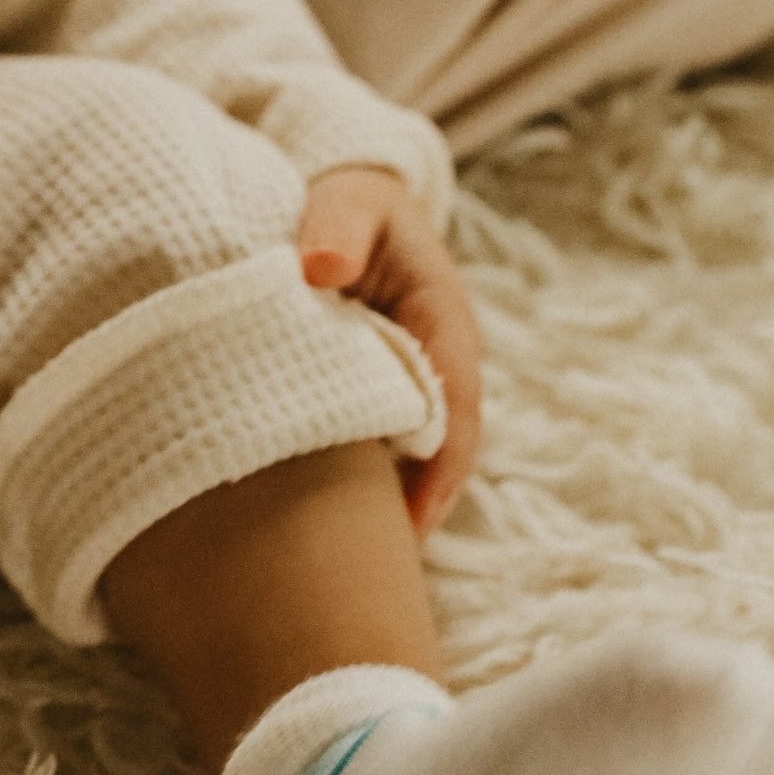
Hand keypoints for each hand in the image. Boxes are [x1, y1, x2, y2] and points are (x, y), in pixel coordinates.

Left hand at [299, 164, 483, 536]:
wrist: (346, 203)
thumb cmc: (349, 203)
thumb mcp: (348, 201)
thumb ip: (337, 227)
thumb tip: (319, 266)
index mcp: (441, 318)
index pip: (454, 405)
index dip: (440, 467)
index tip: (414, 521)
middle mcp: (438, 362)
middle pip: (441, 450)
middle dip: (420, 507)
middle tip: (382, 573)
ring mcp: (412, 383)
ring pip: (413, 456)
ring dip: (394, 505)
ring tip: (359, 571)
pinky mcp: (380, 394)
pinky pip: (381, 446)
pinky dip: (367, 485)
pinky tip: (329, 530)